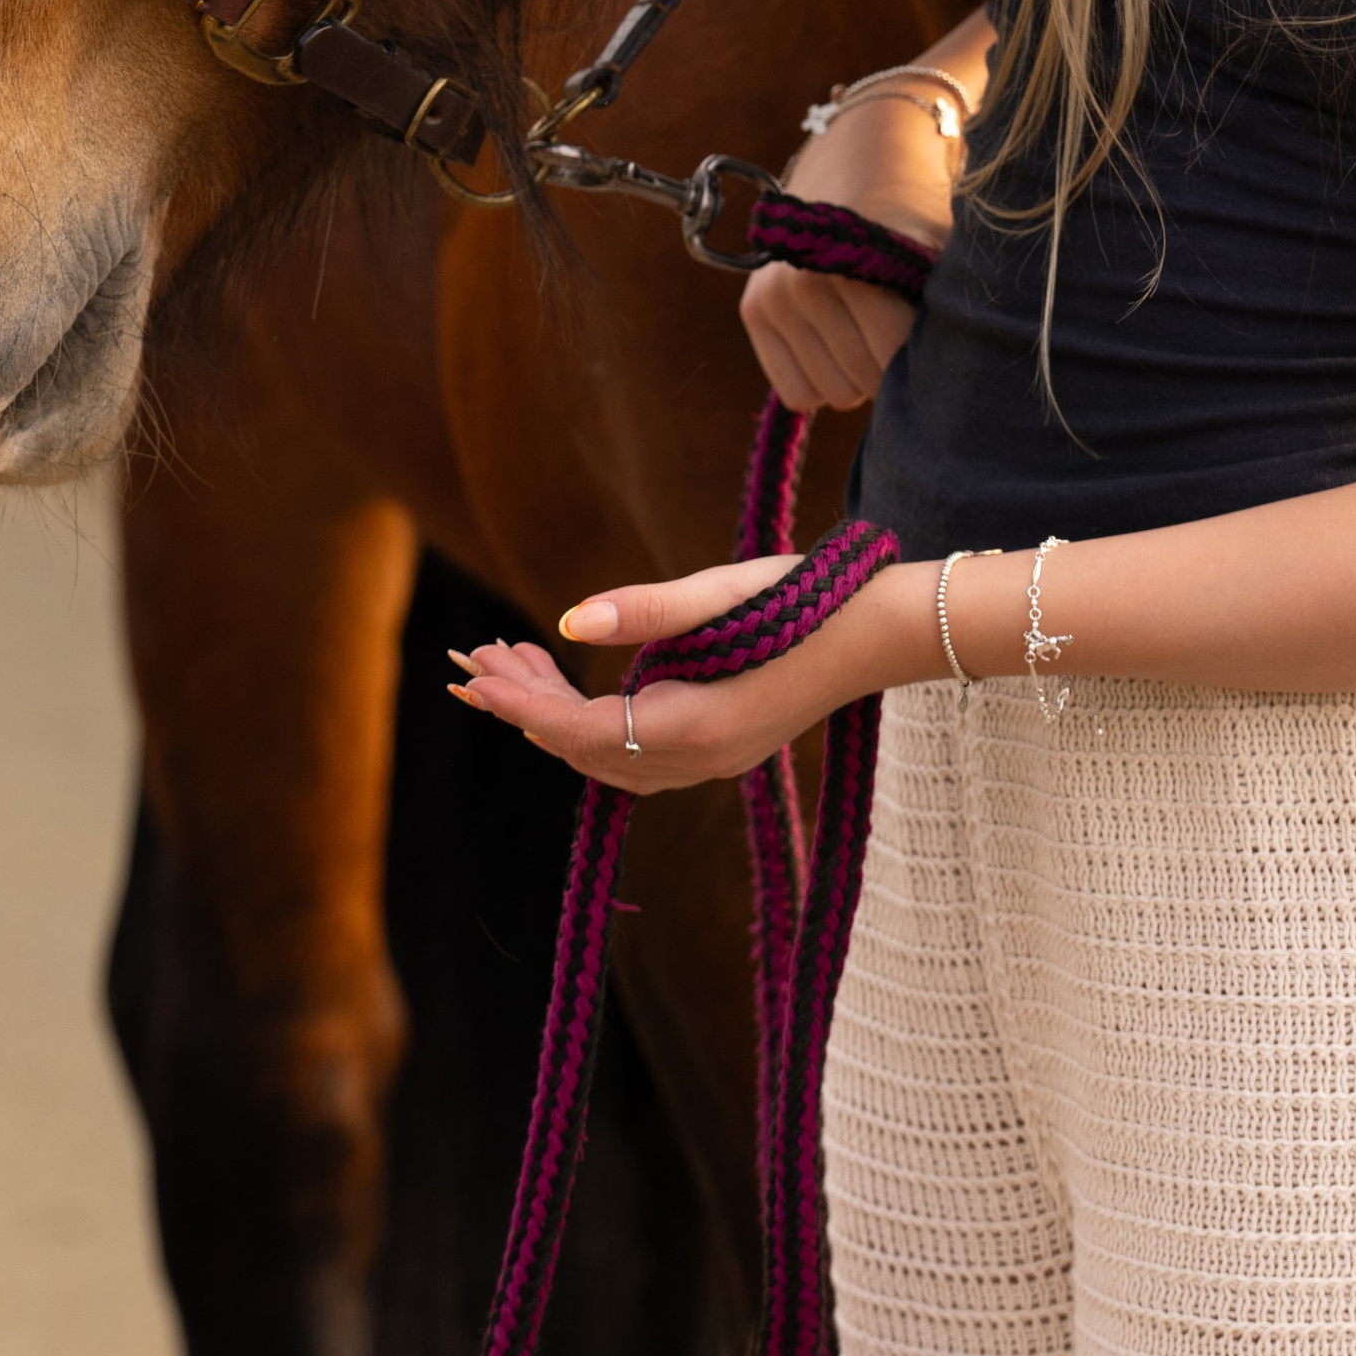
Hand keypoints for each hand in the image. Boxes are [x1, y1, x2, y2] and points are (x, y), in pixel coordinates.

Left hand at [447, 552, 931, 795]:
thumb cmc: (807, 601)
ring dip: (553, 714)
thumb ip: (645, 611)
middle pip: (585, 747)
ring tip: (513, 663)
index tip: (475, 675)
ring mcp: (710, 761)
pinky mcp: (718, 746)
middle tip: (478, 659)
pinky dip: (589, 725)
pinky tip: (573, 691)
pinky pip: (632, 755)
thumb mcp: (721, 594)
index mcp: (693, 726)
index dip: (522, 703)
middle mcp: (697, 759)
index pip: (580, 728)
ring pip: (605, 755)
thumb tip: (569, 621)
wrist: (879, 632)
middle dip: (526, 705)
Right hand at [739, 89, 950, 412]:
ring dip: (856, 376)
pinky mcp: (754, 311)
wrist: (859, 163)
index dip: (923, 358)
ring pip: (832, 394)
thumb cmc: (912, 217)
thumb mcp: (942, 251)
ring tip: (868, 332)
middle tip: (899, 329)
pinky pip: (796, 392)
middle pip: (865, 382)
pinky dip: (820, 379)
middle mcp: (806, 284)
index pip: (895, 358)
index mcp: (858, 267)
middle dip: (889, 366)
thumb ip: (949, 309)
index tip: (932, 337)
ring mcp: (774, 298)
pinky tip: (837, 344)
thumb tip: (959, 378)